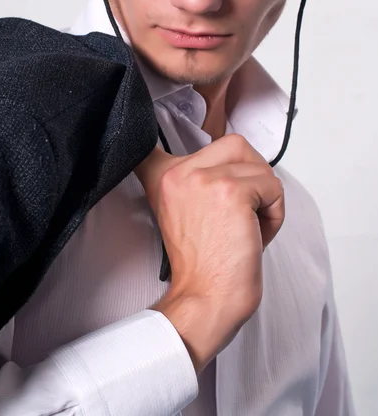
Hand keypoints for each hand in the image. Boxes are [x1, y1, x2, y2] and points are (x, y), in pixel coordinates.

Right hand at [135, 134, 283, 372]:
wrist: (206, 299)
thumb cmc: (202, 262)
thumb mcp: (179, 211)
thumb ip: (192, 179)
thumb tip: (234, 158)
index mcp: (162, 176)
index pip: (160, 138)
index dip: (180, 136)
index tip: (192, 147)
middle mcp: (178, 171)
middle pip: (234, 144)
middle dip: (251, 174)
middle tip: (245, 208)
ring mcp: (205, 178)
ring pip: (258, 165)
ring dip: (265, 196)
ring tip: (251, 225)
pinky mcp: (232, 190)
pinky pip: (273, 186)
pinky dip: (276, 212)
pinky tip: (259, 234)